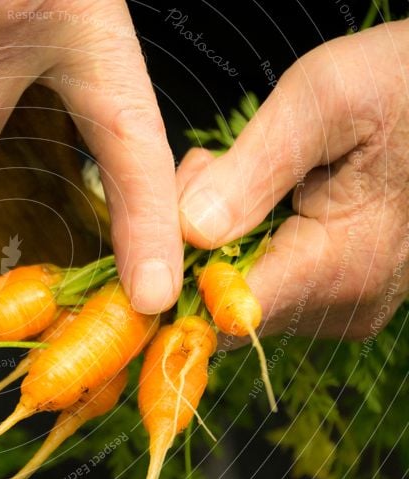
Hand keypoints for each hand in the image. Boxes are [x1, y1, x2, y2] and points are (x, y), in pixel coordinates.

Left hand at [179, 21, 408, 339]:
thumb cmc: (400, 84)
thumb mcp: (323, 101)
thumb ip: (252, 171)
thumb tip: (192, 233)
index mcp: (338, 267)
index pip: (224, 314)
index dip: (181, 273)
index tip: (172, 214)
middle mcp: (343, 304)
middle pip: (224, 303)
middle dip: (196, 242)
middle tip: (211, 167)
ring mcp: (344, 303)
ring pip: (240, 292)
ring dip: (219, 236)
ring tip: (242, 169)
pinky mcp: (342, 290)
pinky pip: (268, 281)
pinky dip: (245, 240)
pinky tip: (262, 191)